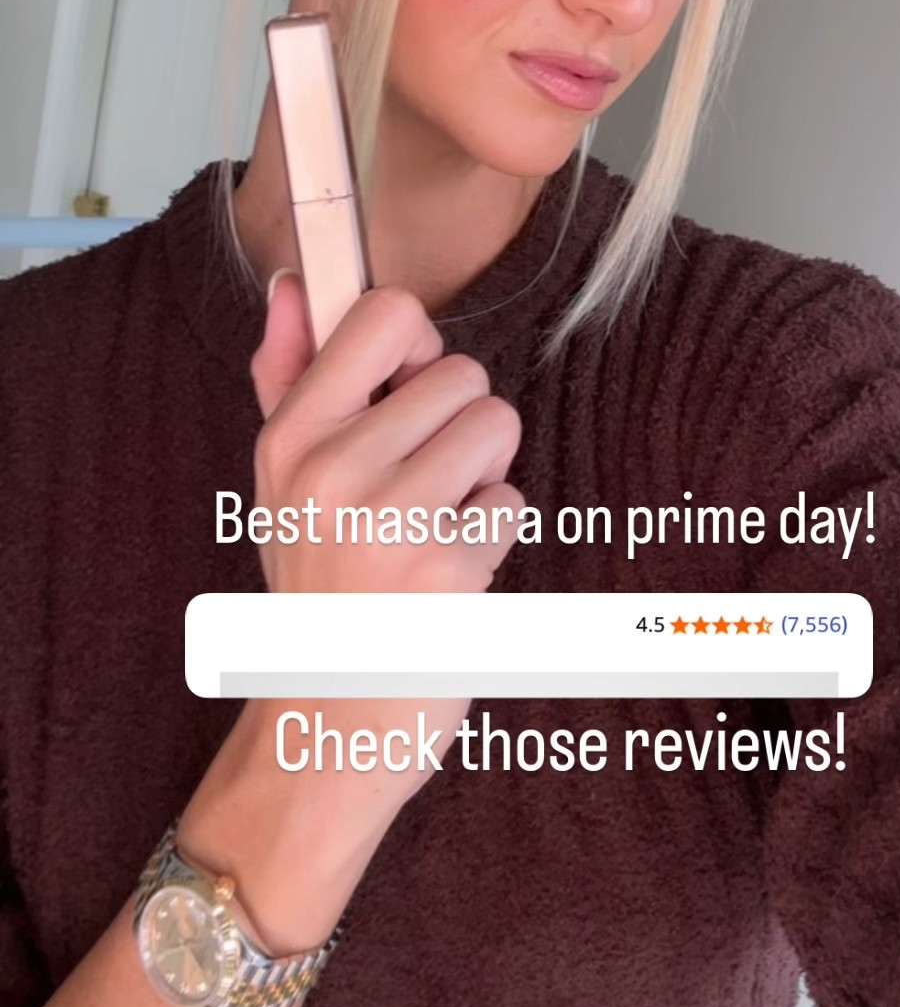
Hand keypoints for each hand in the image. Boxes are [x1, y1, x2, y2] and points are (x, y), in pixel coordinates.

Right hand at [246, 275, 523, 806]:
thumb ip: (287, 375)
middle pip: (462, 372)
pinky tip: (451, 571)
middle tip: (422, 484)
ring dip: (482, 474)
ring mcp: (391, 521)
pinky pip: (511, 498)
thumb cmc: (316, 588)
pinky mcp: (449, 570)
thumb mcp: (279, 483)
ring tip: (437, 524)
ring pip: (497, 425)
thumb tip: (293, 285)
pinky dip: (493, 532)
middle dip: (459, 423)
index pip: (385, 313)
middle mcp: (333, 470)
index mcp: (291, 436)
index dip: (417, 345)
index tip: (406, 389)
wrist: (327, 721)